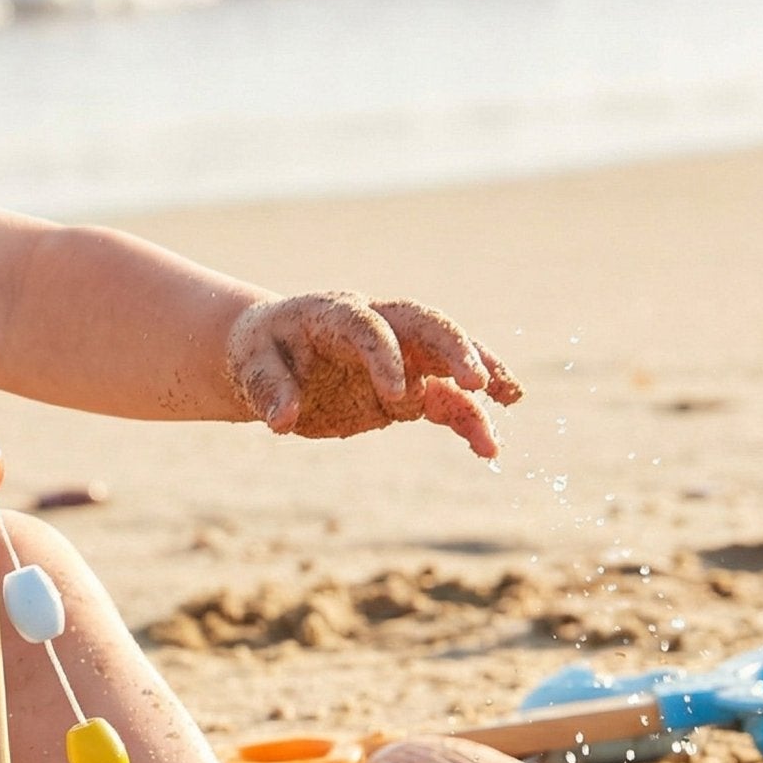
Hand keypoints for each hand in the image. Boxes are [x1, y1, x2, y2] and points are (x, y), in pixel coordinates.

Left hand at [227, 292, 521, 458]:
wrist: (271, 356)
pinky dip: (468, 419)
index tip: (395, 395)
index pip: (369, 327)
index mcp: (335, 314)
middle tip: (479, 381)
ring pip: (448, 359)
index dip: (386, 357)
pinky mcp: (407, 389)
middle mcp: (378, 327)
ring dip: (482, 375)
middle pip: (427, 326)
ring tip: (511, 398)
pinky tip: (488, 448)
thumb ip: (268, 390)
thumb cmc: (260, 353)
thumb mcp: (250, 367)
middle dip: (456, 349)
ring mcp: (399, 357)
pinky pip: (445, 400)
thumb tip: (283, 420)